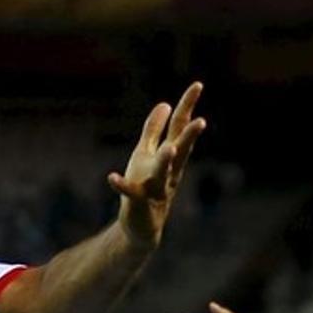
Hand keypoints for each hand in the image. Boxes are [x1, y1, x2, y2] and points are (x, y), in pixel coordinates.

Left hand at [109, 82, 206, 248]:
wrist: (141, 227)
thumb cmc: (146, 186)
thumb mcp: (148, 154)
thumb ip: (154, 130)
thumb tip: (164, 104)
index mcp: (169, 156)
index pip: (180, 128)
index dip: (187, 106)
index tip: (197, 84)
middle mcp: (167, 171)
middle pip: (180, 149)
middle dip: (189, 136)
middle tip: (201, 120)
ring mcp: (155, 187)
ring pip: (163, 172)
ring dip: (166, 160)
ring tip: (170, 148)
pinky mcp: (138, 203)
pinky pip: (131, 193)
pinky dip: (122, 185)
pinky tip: (112, 177)